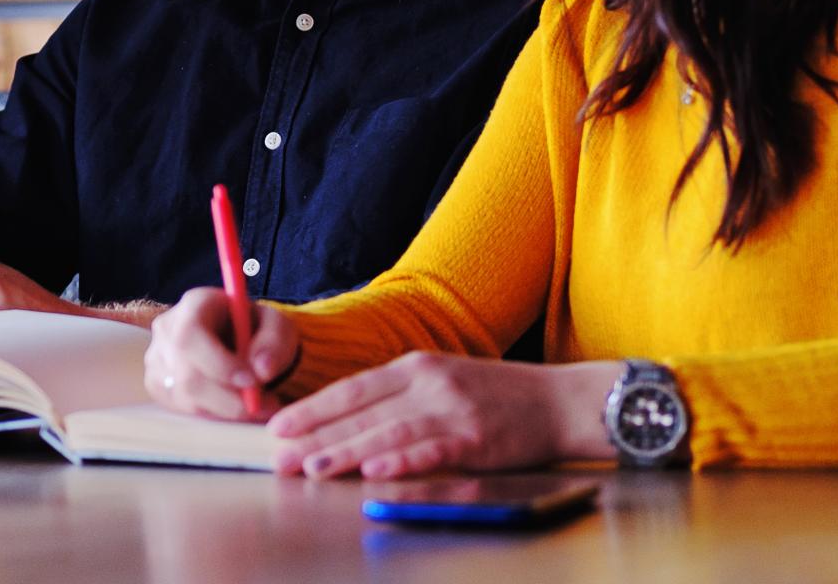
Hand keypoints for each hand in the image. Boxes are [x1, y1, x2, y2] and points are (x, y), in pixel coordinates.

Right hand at [145, 287, 295, 422]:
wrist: (236, 340)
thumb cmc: (254, 329)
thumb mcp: (276, 326)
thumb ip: (274, 342)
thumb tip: (261, 370)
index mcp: (194, 304)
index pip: (191, 335)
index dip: (218, 363)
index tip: (252, 381)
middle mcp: (167, 329)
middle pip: (186, 376)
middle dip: (228, 399)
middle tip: (264, 406)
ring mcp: (157, 359)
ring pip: (185, 398)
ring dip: (225, 410)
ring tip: (257, 406)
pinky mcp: (157, 385)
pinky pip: (182, 410)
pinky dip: (213, 415)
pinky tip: (233, 406)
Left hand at [267, 353, 619, 478]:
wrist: (558, 402)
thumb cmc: (495, 396)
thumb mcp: (441, 380)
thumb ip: (398, 396)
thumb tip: (346, 420)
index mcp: (415, 366)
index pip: (352, 388)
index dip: (313, 408)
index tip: (279, 427)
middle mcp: (428, 383)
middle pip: (362, 412)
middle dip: (316, 436)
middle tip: (281, 457)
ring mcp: (453, 410)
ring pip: (388, 432)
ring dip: (347, 451)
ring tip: (314, 468)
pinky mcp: (477, 439)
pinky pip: (432, 451)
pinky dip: (401, 461)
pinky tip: (375, 471)